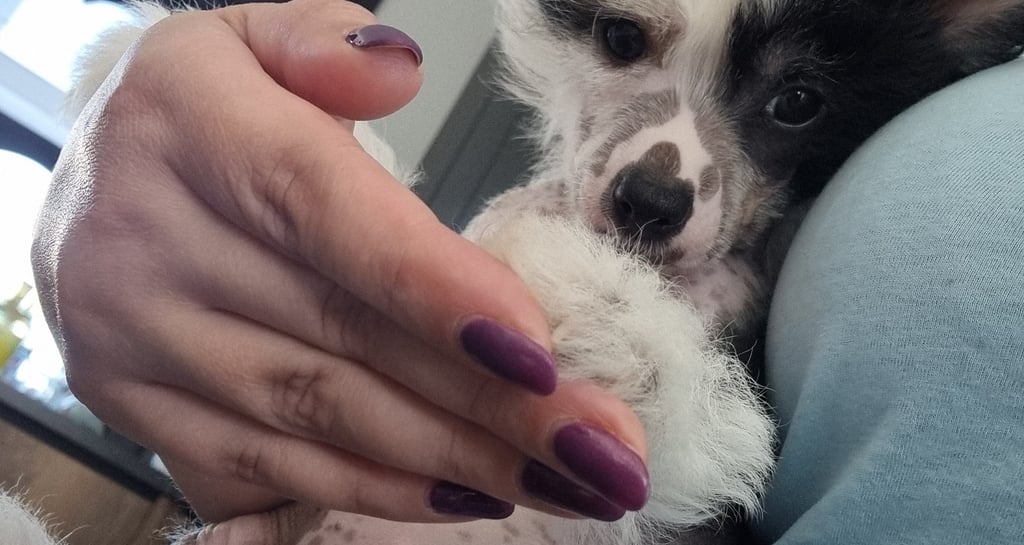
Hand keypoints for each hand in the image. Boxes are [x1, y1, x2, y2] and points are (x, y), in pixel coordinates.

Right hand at [33, 0, 648, 523]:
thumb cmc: (204, 116)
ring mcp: (134, 339)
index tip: (540, 352)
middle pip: (344, 334)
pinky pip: (271, 465)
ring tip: (567, 482)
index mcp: (188, 123)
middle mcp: (147, 239)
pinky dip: (378, 490)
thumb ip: (324, 41)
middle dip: (492, 403)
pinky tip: (469, 496)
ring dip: (454, 459)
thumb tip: (396, 67)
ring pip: (317, 415)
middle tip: (605, 449)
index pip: (320, 207)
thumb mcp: (253, 39)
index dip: (433, 286)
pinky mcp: (137, 407)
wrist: (85, 188)